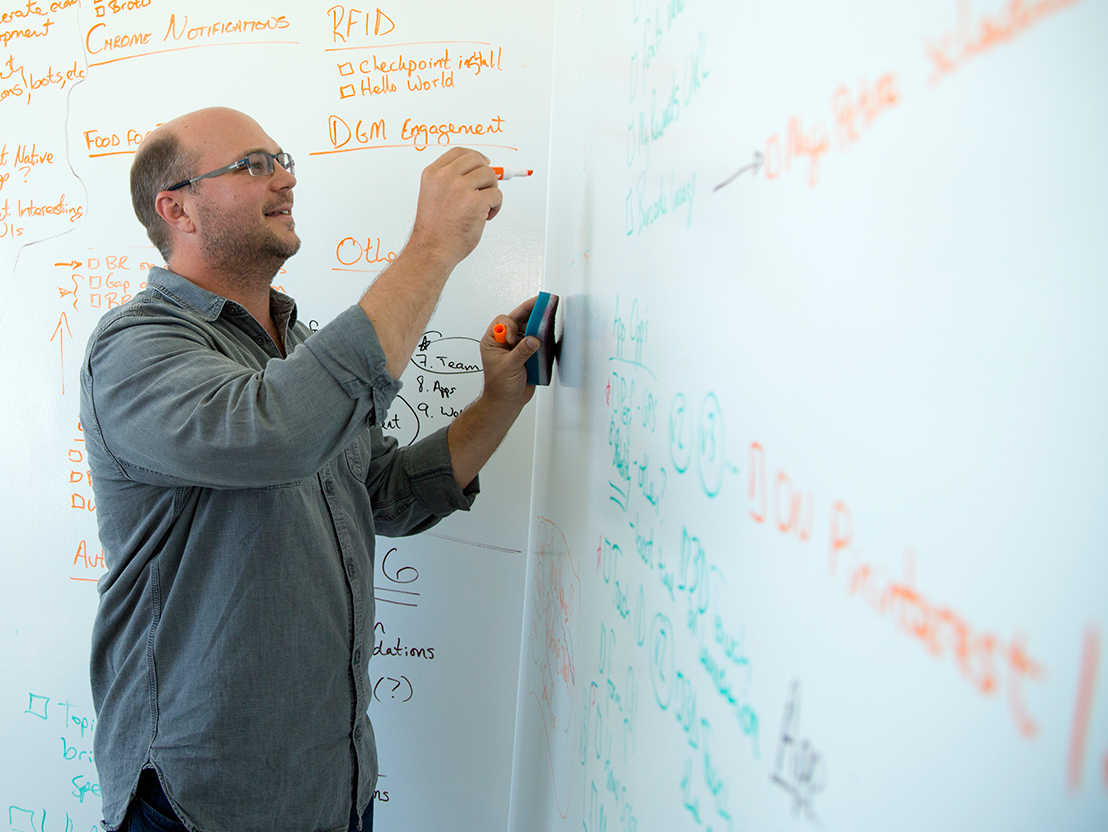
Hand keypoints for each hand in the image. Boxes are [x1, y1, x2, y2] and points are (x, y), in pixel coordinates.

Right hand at [407, 147, 502, 269]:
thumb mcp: (433, 195)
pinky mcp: (476, 201)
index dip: (475, 156)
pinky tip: (486, 216)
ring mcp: (461, 187)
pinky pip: (497, 195)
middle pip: (477, 160)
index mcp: (433, 173)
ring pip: (490, 175)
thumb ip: (450, 181)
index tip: (483, 163)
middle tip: (487, 188)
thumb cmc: (435, 229)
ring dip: (492, 190)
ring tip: (484, 206)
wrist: (433, 249)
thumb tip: (475, 172)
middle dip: (486, 173)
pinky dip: (496, 206)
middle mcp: (446, 177)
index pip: (459, 152)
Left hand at [479, 296, 541, 410]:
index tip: (515, 339)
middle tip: (541, 302)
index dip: (512, 327)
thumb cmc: (499, 387)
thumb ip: (521, 352)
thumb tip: (532, 340)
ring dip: (538, 323)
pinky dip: (543, 336)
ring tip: (548, 314)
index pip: (503, 322)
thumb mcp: (509, 367)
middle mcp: (505, 341)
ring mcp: (517, 346)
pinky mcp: (528, 353)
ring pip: (528, 328)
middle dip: (530, 312)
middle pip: (518, 320)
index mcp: (493, 341)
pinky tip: (548, 331)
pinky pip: (536, 340)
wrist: (507, 402)